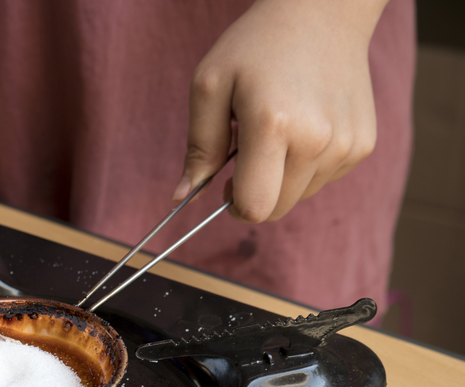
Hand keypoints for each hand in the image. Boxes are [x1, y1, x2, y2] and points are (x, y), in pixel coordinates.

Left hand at [173, 0, 388, 222]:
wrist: (323, 11)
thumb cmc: (256, 46)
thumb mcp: (210, 87)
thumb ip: (198, 147)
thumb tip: (181, 196)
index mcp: (273, 127)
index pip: (255, 207)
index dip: (235, 205)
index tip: (227, 185)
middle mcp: (317, 141)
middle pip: (277, 209)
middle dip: (256, 193)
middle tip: (247, 153)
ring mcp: (346, 145)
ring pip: (300, 196)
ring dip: (282, 177)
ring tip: (278, 130)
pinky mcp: (363, 144)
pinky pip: (324, 178)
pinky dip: (307, 164)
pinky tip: (304, 125)